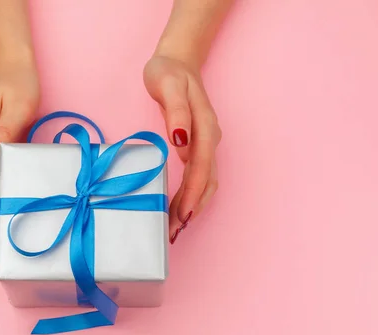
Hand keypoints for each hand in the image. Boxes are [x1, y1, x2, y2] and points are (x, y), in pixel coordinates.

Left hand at [144, 55, 221, 243]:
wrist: (177, 61)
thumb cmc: (168, 72)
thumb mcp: (168, 84)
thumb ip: (177, 111)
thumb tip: (182, 142)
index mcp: (204, 127)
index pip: (201, 167)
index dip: (192, 193)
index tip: (182, 215)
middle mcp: (209, 139)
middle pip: (206, 181)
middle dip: (192, 208)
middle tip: (174, 232)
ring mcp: (205, 143)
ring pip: (205, 182)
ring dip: (193, 205)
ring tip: (176, 227)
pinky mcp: (198, 146)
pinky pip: (198, 176)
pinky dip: (191, 195)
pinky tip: (179, 207)